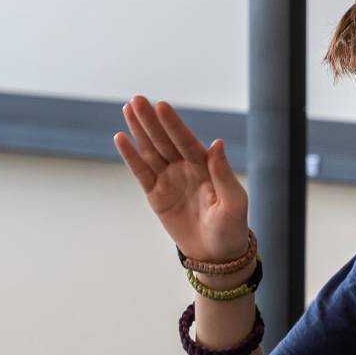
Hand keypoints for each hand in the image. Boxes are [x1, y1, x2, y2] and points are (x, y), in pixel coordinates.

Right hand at [114, 96, 250, 265]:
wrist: (216, 254)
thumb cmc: (231, 227)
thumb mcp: (234, 202)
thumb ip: (224, 174)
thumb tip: (217, 144)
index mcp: (205, 166)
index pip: (185, 140)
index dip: (173, 124)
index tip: (161, 106)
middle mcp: (185, 167)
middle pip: (164, 140)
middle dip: (150, 120)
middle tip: (136, 99)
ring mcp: (169, 179)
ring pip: (151, 151)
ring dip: (139, 131)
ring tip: (127, 109)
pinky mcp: (156, 195)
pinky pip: (141, 173)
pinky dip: (131, 157)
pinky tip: (121, 138)